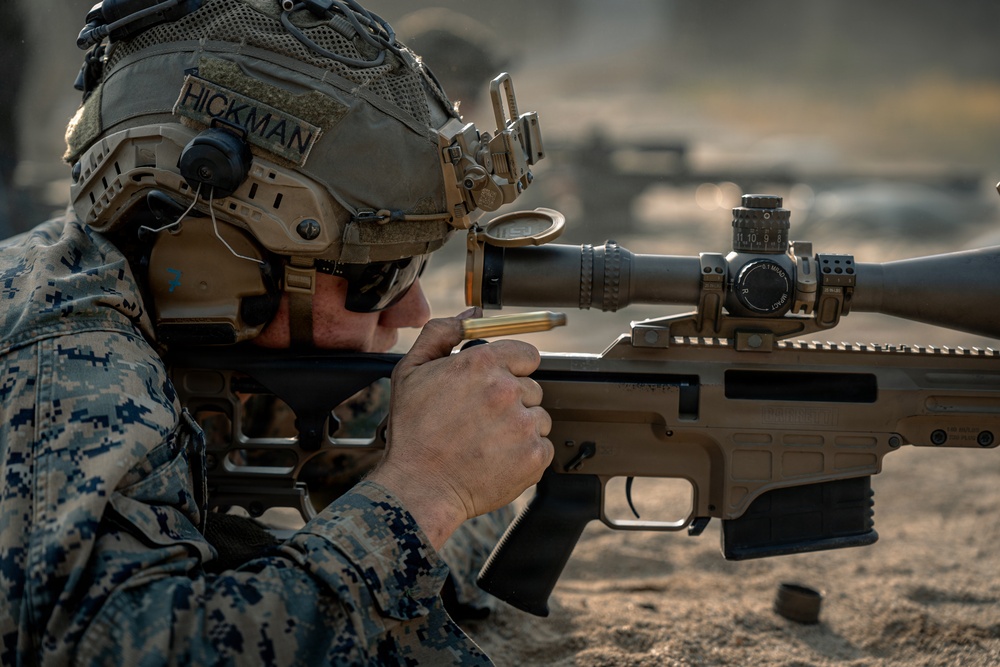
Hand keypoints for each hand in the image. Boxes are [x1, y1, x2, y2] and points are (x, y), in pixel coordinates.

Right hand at [367, 310, 552, 548]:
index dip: (513, 369)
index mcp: (482, 363)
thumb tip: (472, 315)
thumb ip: (441, 333)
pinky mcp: (534, 456)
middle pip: (532, 387)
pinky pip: (543, 447)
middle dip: (512, 401)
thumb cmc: (413, 431)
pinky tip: (498, 459)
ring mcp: (523, 425)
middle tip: (482, 420)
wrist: (418, 486)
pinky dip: (526, 455)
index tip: (498, 385)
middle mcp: (507, 390)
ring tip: (488, 442)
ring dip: (520, 428)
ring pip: (539, 418)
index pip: (526, 354)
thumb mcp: (412, 370)